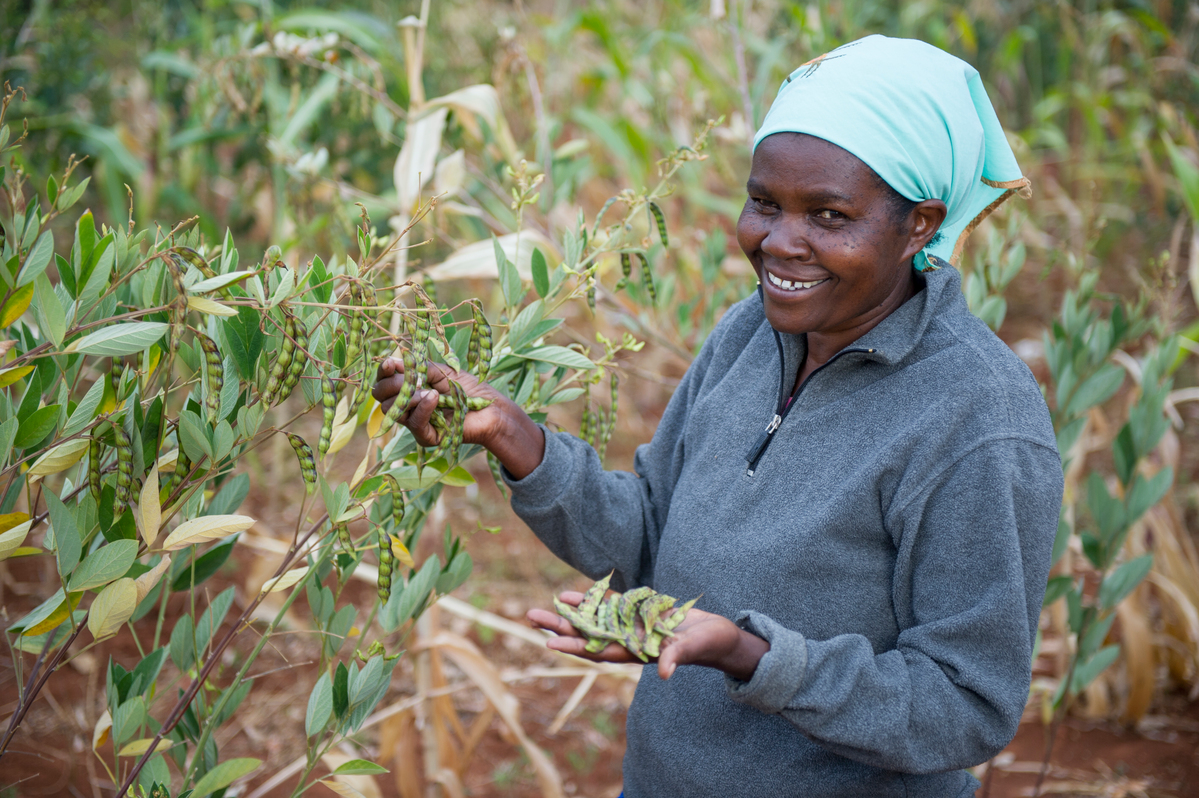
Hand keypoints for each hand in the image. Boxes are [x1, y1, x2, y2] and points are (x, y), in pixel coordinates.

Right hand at [371, 358, 545, 478]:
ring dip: (408, 395)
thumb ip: (420, 367)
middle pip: (382, 398)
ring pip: (394, 411)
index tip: (391, 362)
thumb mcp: (443, 372)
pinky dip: (422, 407)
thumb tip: (395, 360)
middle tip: (407, 377)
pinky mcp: (426, 437)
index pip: (385, 381)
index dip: (384, 372)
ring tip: (430, 390)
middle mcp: (408, 407)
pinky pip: (414, 423)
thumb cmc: (470, 389)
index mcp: (409, 389)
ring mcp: (416, 423)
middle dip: (391, 384)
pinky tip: (434, 397)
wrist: (492, 409)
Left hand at [526, 591, 769, 680]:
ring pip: (594, 620)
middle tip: (532, 616)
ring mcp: (632, 627)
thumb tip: (664, 673)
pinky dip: (593, 600)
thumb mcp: (694, 648)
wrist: (720, 635)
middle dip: (561, 627)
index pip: (600, 650)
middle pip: (589, 635)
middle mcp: (629, 641)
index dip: (576, 646)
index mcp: (639, 653)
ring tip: (543, 608)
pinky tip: (572, 595)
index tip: (550, 642)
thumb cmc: (710, 644)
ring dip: (570, 615)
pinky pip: (610, 606)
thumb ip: (677, 657)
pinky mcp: (640, 613)